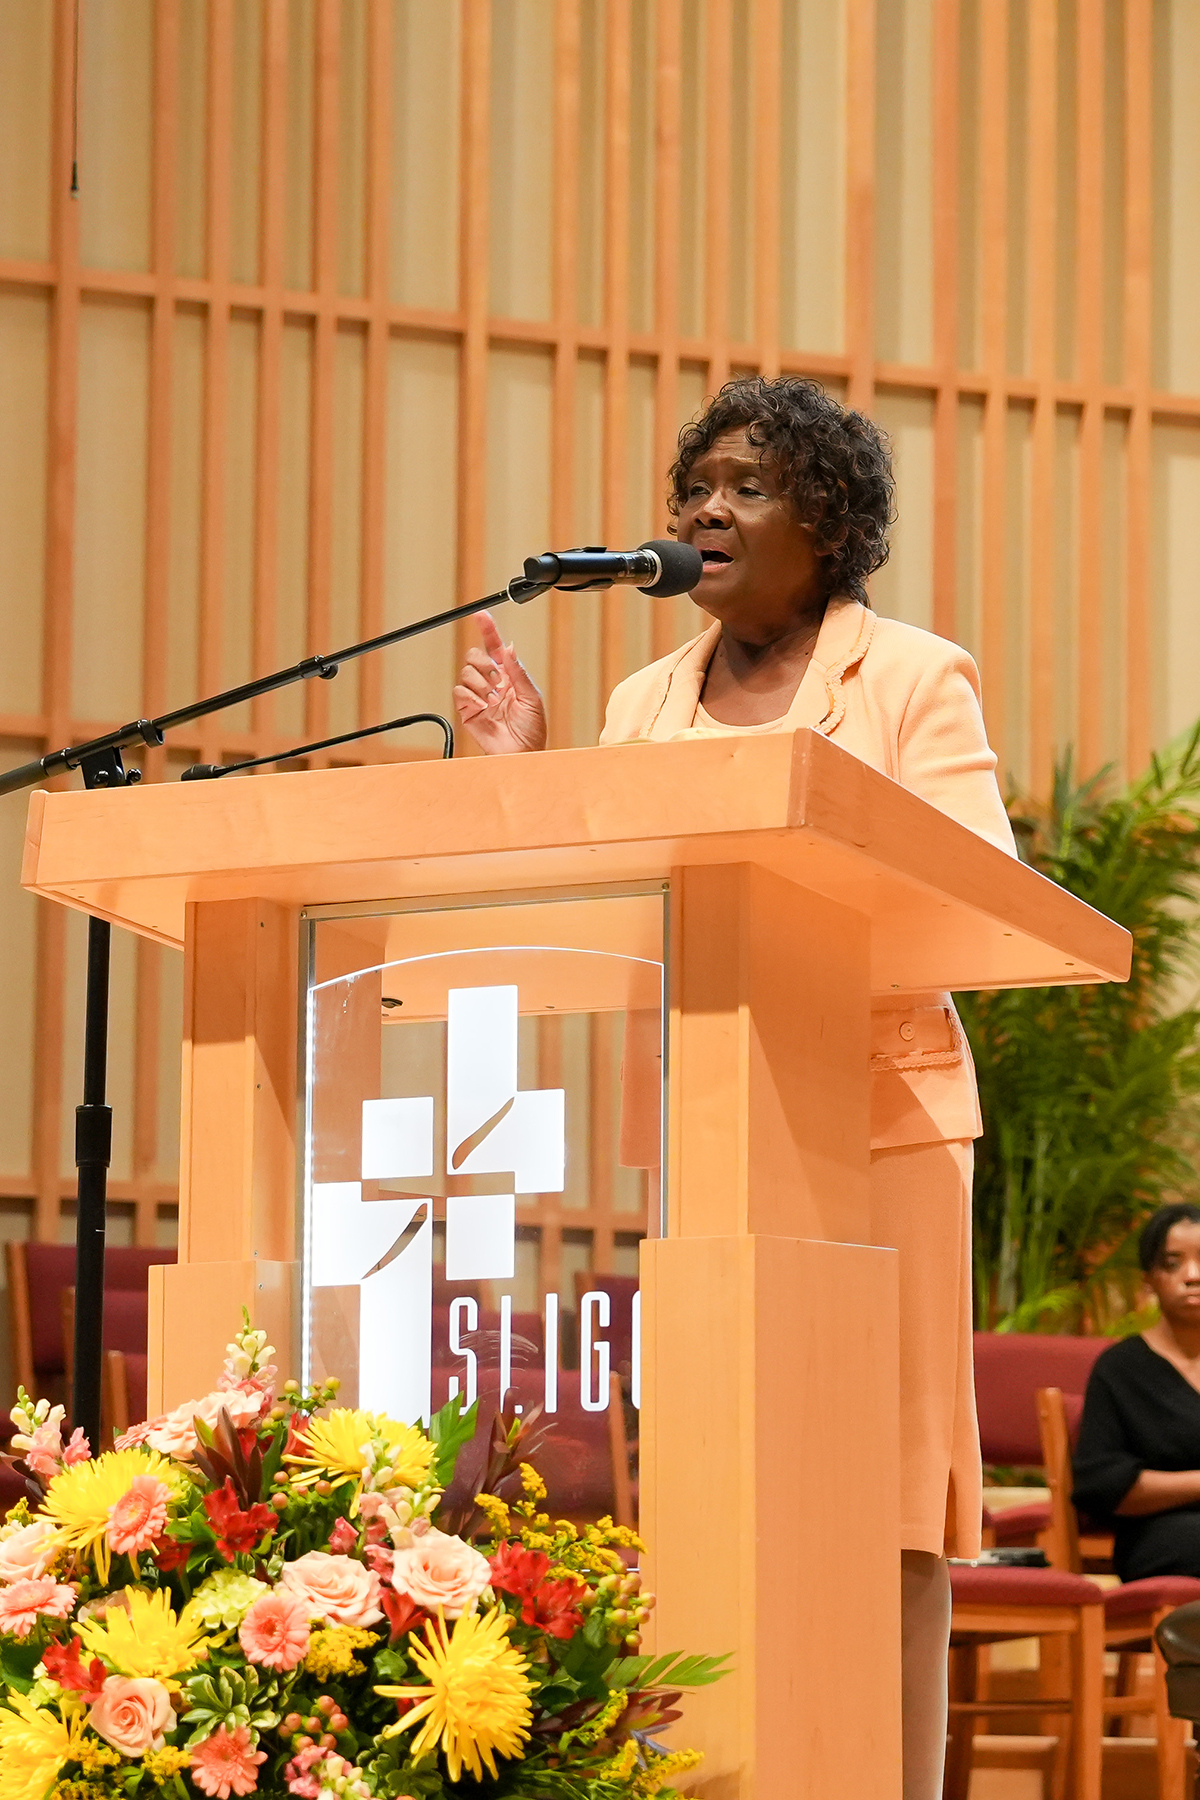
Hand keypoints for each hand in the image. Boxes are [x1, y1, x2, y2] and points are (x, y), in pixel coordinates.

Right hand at [453, 612, 547, 753]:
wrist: (522, 753)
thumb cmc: (532, 730)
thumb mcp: (532, 698)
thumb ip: (518, 672)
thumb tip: (509, 649)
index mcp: (508, 676)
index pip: (494, 647)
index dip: (487, 629)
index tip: (481, 615)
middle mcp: (491, 682)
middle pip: (475, 656)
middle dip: (484, 663)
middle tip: (497, 679)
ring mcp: (478, 695)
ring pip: (466, 672)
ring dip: (481, 683)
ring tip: (494, 699)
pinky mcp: (467, 709)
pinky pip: (460, 692)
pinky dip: (471, 696)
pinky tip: (484, 706)